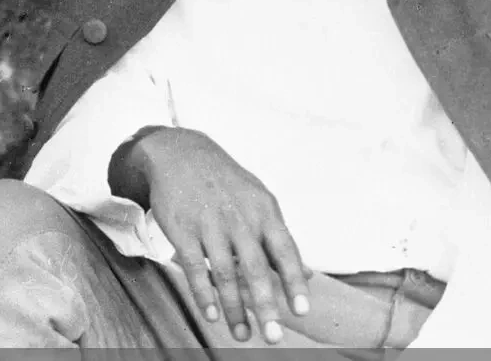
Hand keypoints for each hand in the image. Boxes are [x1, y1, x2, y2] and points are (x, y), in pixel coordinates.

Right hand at [132, 127, 310, 343]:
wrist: (182, 153)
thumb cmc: (226, 182)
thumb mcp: (258, 199)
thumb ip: (278, 238)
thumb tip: (308, 275)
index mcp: (264, 210)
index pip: (284, 250)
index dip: (294, 281)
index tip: (302, 310)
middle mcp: (240, 217)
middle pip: (255, 268)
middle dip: (266, 305)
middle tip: (274, 337)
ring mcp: (211, 223)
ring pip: (224, 273)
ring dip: (235, 308)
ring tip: (243, 335)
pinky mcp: (183, 229)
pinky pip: (194, 266)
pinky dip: (203, 293)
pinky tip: (212, 315)